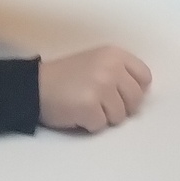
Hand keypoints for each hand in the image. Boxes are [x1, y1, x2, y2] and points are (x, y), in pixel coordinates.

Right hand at [37, 44, 151, 131]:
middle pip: (136, 100)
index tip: (119, 94)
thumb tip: (142, 95)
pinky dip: (89, 125)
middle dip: (120, 107)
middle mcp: (111, 67)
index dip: (134, 90)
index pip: (145, 77)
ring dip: (104, 117)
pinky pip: (101, 126)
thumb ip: (120, 72)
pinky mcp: (89, 106)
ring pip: (120, 116)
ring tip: (86, 106)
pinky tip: (76, 113)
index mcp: (115, 54)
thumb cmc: (67, 76)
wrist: (35, 86)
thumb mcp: (97, 62)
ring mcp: (101, 87)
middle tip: (100, 103)